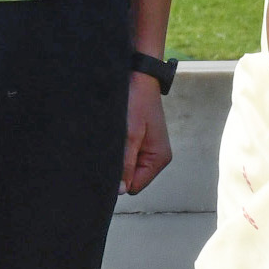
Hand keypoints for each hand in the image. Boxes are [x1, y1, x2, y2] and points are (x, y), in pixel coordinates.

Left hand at [122, 73, 171, 194]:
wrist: (140, 77)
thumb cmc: (137, 103)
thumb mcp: (130, 135)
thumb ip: (125, 164)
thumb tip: (120, 191)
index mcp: (159, 159)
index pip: (134, 186)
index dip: (120, 179)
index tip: (110, 162)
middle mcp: (157, 157)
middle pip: (131, 178)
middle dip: (119, 168)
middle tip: (110, 148)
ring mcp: (149, 149)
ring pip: (127, 167)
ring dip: (118, 157)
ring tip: (115, 138)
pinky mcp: (141, 142)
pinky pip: (127, 156)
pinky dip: (119, 149)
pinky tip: (117, 136)